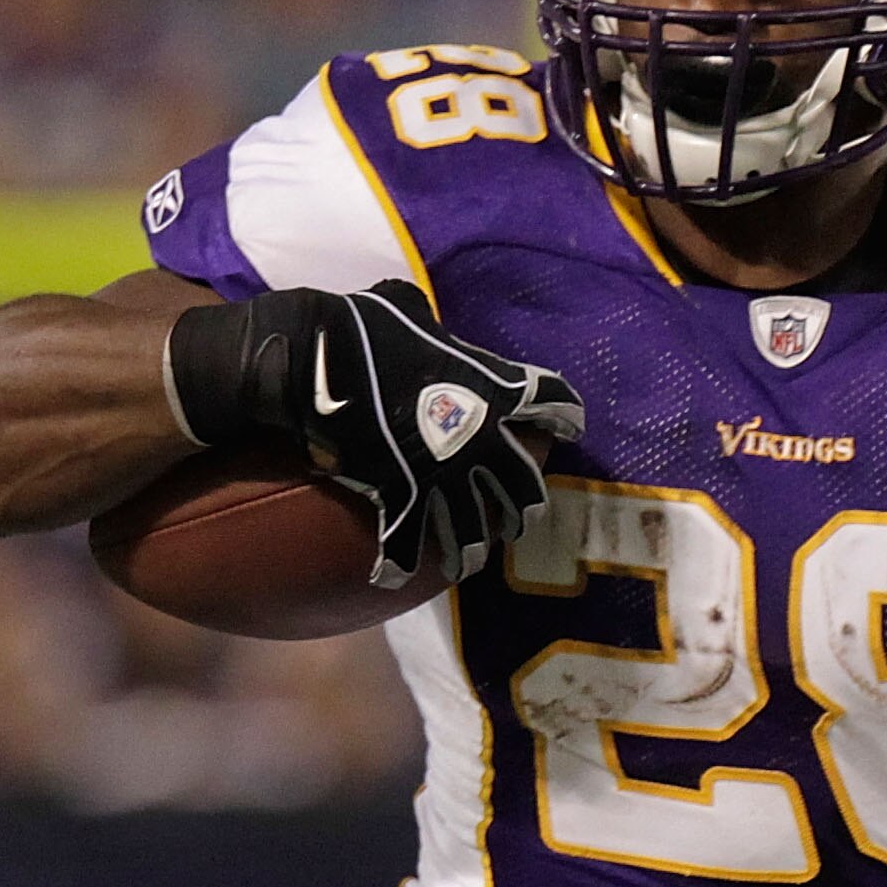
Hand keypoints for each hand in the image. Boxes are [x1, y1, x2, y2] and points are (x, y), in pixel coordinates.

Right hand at [171, 281, 584, 589]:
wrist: (316, 357)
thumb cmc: (362, 325)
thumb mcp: (408, 307)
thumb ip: (429, 321)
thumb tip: (419, 313)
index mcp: (492, 389)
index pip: (552, 401)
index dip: (564, 416)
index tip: (569, 429)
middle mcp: (480, 438)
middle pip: (523, 484)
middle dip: (524, 504)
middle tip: (519, 517)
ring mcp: (443, 473)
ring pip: (475, 527)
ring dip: (473, 549)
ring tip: (469, 562)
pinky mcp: (400, 495)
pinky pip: (404, 542)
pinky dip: (397, 564)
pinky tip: (391, 578)